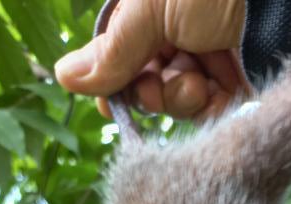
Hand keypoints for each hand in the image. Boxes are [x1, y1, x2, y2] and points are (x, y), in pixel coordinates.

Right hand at [54, 0, 248, 120]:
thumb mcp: (145, 14)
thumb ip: (111, 52)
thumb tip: (62, 76)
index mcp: (133, 26)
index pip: (114, 75)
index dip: (120, 95)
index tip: (123, 102)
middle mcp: (161, 41)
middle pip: (149, 94)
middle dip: (158, 96)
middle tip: (166, 78)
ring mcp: (195, 53)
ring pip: (182, 101)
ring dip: (190, 96)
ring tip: (202, 75)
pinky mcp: (228, 63)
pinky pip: (217, 101)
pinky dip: (220, 102)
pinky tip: (223, 92)